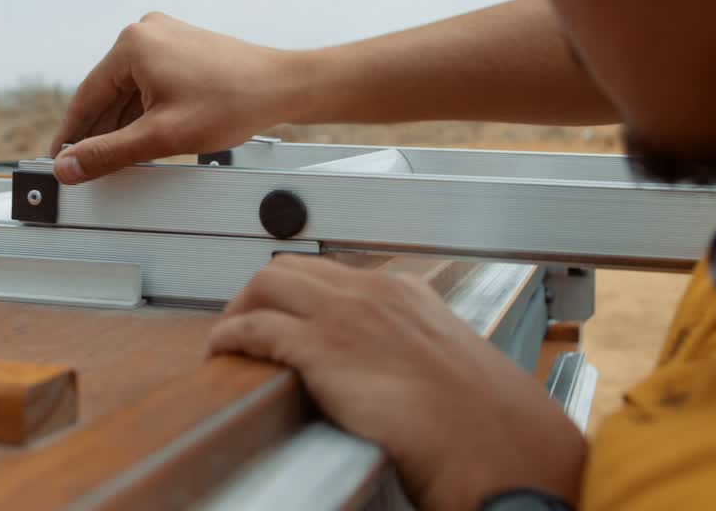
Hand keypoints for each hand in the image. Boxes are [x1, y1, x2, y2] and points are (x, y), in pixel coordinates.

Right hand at [49, 12, 299, 183]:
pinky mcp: (181, 47)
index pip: (86, 97)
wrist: (282, 87)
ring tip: (114, 159)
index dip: (71, 135)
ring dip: (122, 124)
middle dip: (98, 132)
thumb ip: (108, 153)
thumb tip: (68, 166)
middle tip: (84, 167)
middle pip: (107, 93)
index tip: (58, 159)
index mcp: (132, 44)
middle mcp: (145, 32)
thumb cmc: (232, 103)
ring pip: (129, 90)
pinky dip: (143, 111)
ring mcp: (165, 37)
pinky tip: (141, 137)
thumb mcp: (161, 137)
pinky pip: (149, 83)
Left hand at [208, 255, 586, 509]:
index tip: (287, 317)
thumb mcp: (452, 367)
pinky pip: (254, 328)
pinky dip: (229, 336)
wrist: (495, 446)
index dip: (301, 295)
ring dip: (238, 307)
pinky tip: (221, 353)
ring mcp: (346, 315)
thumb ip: (415, 354)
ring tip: (228, 339)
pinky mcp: (322, 348)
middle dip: (260, 293)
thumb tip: (392, 374)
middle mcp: (373, 292)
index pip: (334, 275)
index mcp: (407, 293)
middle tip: (244, 325)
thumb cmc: (484, 423)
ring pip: (266, 283)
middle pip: (292, 269)